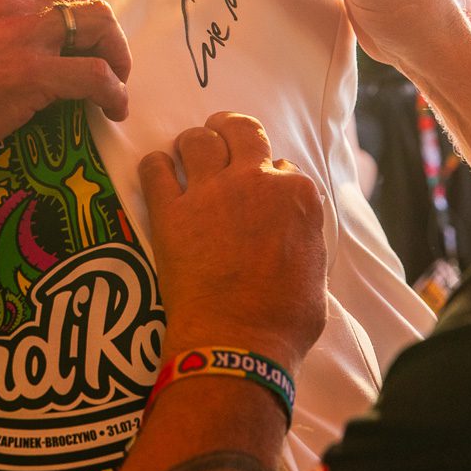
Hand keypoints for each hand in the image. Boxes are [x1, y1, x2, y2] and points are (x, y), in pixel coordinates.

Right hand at [0, 0, 131, 184]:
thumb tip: (31, 52)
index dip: (80, 22)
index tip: (84, 48)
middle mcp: (11, 5)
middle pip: (87, 4)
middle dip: (107, 36)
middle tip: (109, 66)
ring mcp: (24, 36)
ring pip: (100, 27)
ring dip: (117, 58)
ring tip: (115, 88)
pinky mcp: (34, 73)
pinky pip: (96, 76)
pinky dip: (114, 92)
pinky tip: (112, 109)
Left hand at [139, 112, 326, 373]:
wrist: (239, 342)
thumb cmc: (284, 319)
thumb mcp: (316, 271)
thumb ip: (303, 236)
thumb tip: (294, 233)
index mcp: (296, 195)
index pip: (283, 165)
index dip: (269, 175)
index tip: (260, 186)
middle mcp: (255, 181)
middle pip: (240, 130)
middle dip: (228, 127)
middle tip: (218, 132)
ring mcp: (210, 192)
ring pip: (196, 140)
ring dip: (191, 143)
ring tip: (184, 154)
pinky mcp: (170, 211)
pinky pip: (154, 170)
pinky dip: (154, 167)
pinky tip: (156, 172)